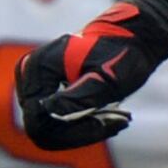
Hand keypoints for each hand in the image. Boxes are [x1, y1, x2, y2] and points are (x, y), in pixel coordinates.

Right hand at [16, 0, 167, 147]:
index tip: (106, 123)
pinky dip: (83, 125)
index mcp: (38, 67)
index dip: (70, 131)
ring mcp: (36, 83)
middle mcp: (30, 74)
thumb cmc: (125, 53)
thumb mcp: (106, 80)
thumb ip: (76, 98)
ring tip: (115, 119)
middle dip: (80, 131)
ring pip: (50, 129)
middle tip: (115, 122)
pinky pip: (56, 122)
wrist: (137, 36)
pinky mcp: (46, 89)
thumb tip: (45, 113)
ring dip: (84, 130)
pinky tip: (108, 118)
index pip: (39, 120)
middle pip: (42, 128)